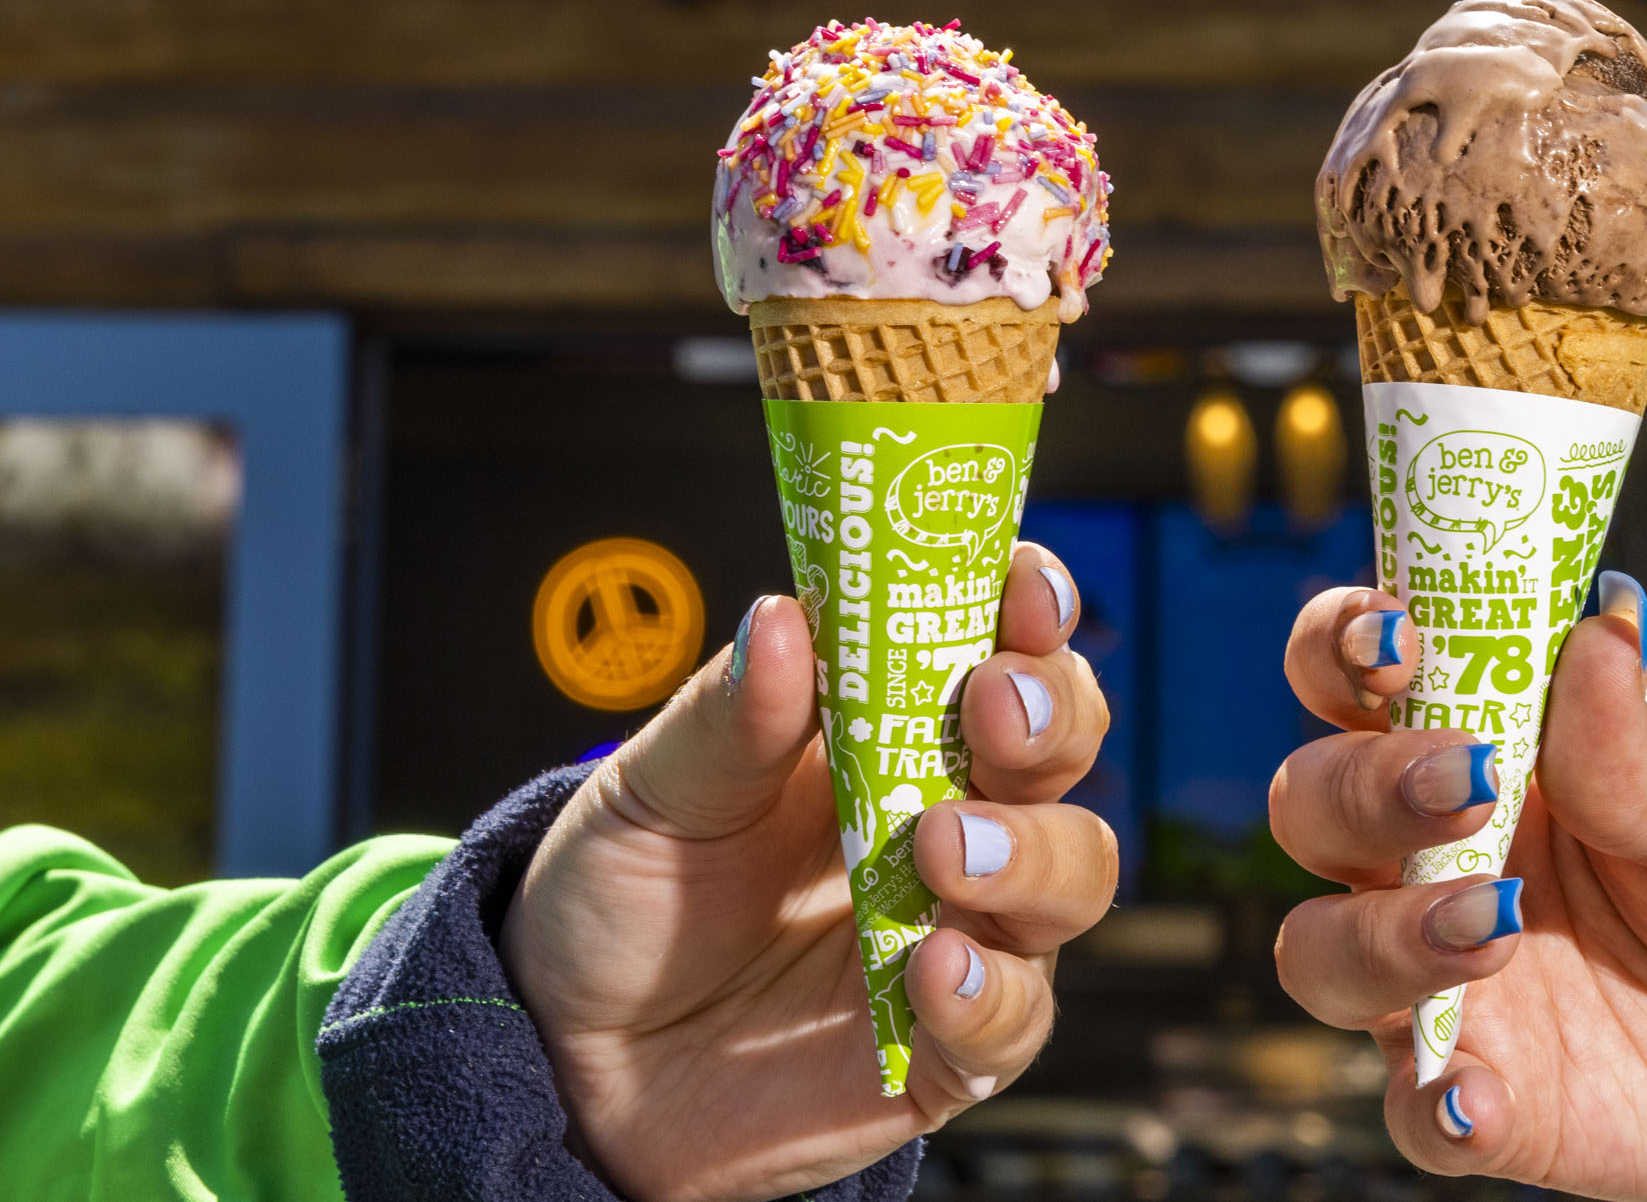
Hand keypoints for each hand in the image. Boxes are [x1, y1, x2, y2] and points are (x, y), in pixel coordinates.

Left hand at [501, 543, 1117, 1201]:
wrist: (572, 1061)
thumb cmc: (627, 899)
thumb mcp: (653, 793)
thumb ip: (728, 719)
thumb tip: (781, 616)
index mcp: (890, 726)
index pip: (999, 641)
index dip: (1030, 606)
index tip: (1023, 586)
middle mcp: (950, 815)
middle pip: (1063, 743)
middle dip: (1053, 713)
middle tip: (992, 710)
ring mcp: (962, 931)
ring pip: (1073, 875)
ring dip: (1031, 850)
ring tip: (943, 848)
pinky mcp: (950, 1050)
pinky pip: (1014, 1021)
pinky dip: (990, 993)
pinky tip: (930, 971)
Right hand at [1268, 579, 1646, 1200]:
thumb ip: (1642, 743)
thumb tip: (1602, 623)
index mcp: (1493, 743)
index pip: (1357, 673)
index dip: (1342, 645)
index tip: (1396, 643)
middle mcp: (1446, 855)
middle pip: (1312, 803)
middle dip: (1363, 787)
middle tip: (1469, 784)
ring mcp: (1457, 980)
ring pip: (1321, 952)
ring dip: (1380, 935)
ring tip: (1494, 926)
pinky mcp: (1497, 1100)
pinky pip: (1412, 1113)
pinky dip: (1430, 1104)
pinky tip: (1480, 1096)